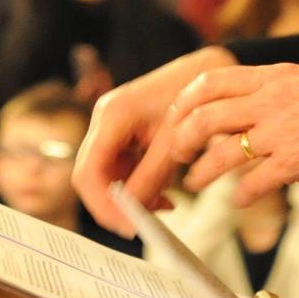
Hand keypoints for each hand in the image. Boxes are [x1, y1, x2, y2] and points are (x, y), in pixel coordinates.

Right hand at [73, 45, 235, 233]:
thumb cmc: (195, 98)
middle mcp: (104, 119)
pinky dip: (137, 185)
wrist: (210, 72)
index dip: (103, 204)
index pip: (88, 171)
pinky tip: (162, 192)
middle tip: (144, 224)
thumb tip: (132, 215)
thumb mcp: (174, 142)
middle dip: (114, 204)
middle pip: (91, 176)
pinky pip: (119, 168)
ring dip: (128, 197)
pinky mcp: (121, 133)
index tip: (127, 225)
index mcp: (112, 114)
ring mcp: (110, 125)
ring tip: (163, 205)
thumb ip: (150, 179)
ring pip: (105, 175)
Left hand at [153, 64, 298, 205]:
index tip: (176, 117)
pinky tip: (238, 201)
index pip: (211, 81)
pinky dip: (241, 195)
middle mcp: (270, 101)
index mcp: (271, 77)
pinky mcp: (295, 162)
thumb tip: (238, 102)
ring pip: (223, 153)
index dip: (185, 101)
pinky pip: (255, 182)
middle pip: (205, 116)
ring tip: (195, 184)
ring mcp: (281, 132)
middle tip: (178, 153)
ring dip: (203, 172)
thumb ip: (268, 89)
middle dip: (182, 139)